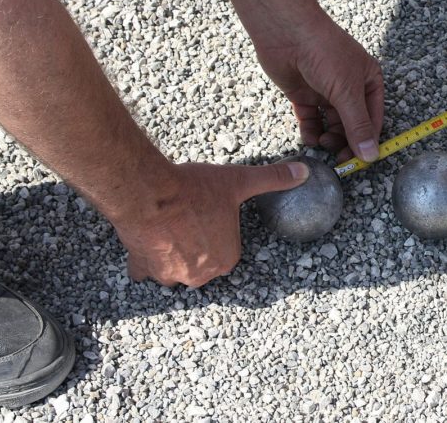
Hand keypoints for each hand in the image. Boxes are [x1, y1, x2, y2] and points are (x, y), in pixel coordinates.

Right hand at [114, 160, 309, 286]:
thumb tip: (302, 172)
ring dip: (172, 255)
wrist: (149, 193)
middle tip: (189, 221)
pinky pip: (145, 271)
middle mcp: (200, 274)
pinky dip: (146, 260)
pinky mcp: (143, 268)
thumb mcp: (239, 180)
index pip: (226, 250)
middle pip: (201, 263)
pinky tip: (148, 242)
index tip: (210, 217)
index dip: (218, 232)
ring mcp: (170, 275)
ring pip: (174, 269)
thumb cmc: (194, 189)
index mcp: (226, 258)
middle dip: (196, 246)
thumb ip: (273, 178)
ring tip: (170, 229)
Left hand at [254, 10, 384, 162]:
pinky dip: (310, 131)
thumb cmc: (324, 52)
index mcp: (369, 81)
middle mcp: (350, 87)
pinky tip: (309, 137)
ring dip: (328, 137)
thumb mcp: (347, 91)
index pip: (374, 118)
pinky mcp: (304, 95)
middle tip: (339, 159)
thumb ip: (358, 125)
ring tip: (322, 143)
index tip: (361, 161)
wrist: (286, 32)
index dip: (369, 140)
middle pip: (352, 124)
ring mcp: (326, 91)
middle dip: (346, 142)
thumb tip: (371, 155)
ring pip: (332, 124)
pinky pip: (311, 120)